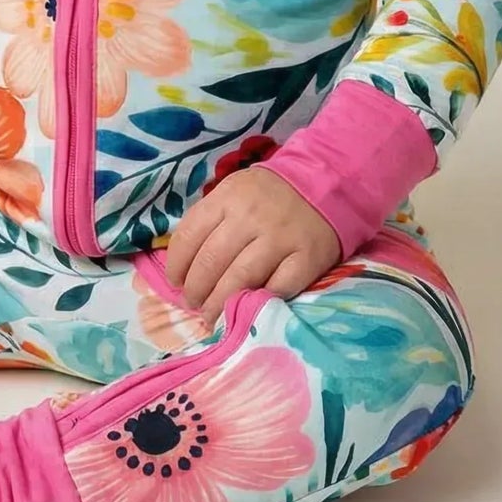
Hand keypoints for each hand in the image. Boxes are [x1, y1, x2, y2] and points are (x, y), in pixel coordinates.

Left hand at [163, 167, 341, 327]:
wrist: (325, 184)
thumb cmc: (268, 196)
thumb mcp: (234, 192)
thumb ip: (210, 220)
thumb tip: (183, 264)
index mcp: (228, 197)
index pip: (189, 236)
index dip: (177, 266)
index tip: (176, 283)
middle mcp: (251, 217)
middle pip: (211, 262)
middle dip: (195, 291)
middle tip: (193, 304)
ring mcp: (280, 238)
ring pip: (239, 279)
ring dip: (219, 304)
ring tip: (212, 316)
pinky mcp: (306, 259)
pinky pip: (277, 289)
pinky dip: (258, 303)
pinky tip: (247, 310)